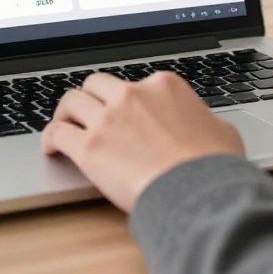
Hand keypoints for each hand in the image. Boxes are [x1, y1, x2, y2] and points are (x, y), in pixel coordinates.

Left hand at [41, 71, 243, 211]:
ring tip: (63, 125)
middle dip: (91, 97)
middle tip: (88, 113)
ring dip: (66, 113)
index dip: (127, 100)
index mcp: (163, 85)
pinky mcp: (90, 147)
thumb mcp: (221, 130)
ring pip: (71, 101)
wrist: (198, 191)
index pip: (134, 82)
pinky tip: (52, 148)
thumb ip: (204, 121)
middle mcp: (132, 94)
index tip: (124, 113)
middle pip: (97, 84)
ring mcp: (108, 119)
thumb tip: (207, 128)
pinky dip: (51, 139)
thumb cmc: (214, 165)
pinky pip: (58, 133)